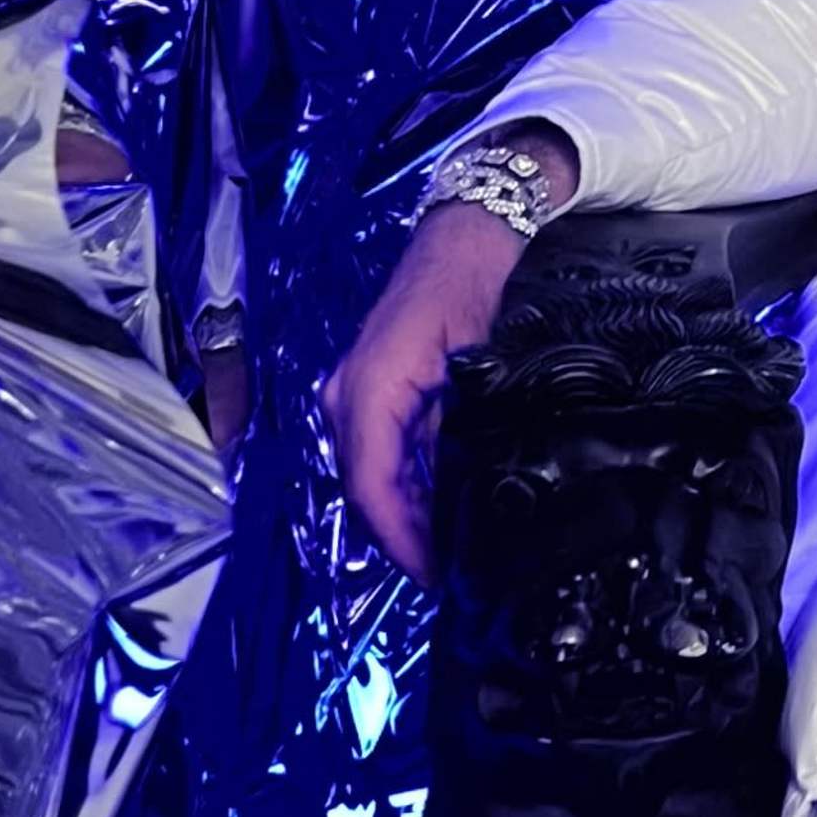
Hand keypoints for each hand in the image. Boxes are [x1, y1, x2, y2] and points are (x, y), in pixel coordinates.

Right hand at [321, 201, 532, 577]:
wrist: (460, 242)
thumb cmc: (463, 291)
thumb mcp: (468, 367)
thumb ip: (454, 436)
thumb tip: (457, 502)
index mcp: (366, 393)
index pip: (371, 485)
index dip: (400, 538)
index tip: (431, 572)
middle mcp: (347, 399)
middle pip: (367, 490)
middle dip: (403, 537)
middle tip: (446, 574)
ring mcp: (354, 397)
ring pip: (374, 476)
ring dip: (406, 516)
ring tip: (446, 552)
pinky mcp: (369, 397)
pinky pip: (382, 455)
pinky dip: (408, 487)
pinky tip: (439, 509)